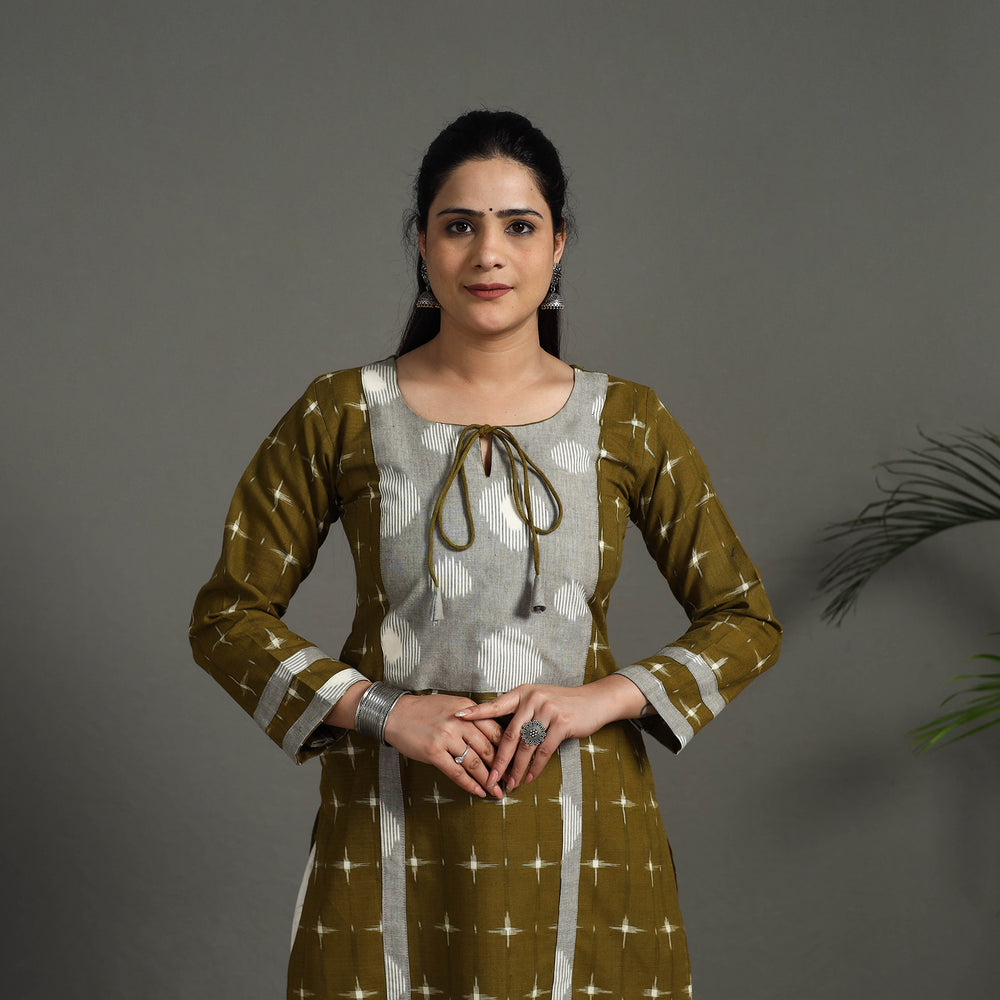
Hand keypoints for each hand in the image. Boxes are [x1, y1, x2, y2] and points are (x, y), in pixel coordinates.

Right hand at [383, 693, 505, 798]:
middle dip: (501, 768)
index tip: (515, 761)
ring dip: (488, 780)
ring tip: (497, 792)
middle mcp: (459, 722)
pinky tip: (478, 792)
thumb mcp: (453, 706)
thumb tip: (493, 739)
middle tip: (510, 781)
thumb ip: (473, 718)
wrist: (396, 713)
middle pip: (488, 749)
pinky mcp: (434, 752)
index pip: (495, 730)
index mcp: (468, 709)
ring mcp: (446, 737)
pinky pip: (456, 772)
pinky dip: (469, 785)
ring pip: (474, 763)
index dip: (508, 748)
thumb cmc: (425, 710)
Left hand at [455, 675, 645, 791]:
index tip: (457, 718)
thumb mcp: (539, 700)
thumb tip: (497, 734)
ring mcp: (547, 710)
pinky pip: (543, 750)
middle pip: (509, 735)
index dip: (476, 712)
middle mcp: (532, 698)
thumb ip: (521, 712)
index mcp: (522, 692)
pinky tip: (529, 778)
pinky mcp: (561, 723)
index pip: (495, 704)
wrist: (594, 700)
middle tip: (488, 778)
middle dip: (498, 760)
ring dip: (517, 769)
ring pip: (526, 746)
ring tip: (509, 785)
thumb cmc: (563, 703)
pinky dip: (535, 767)